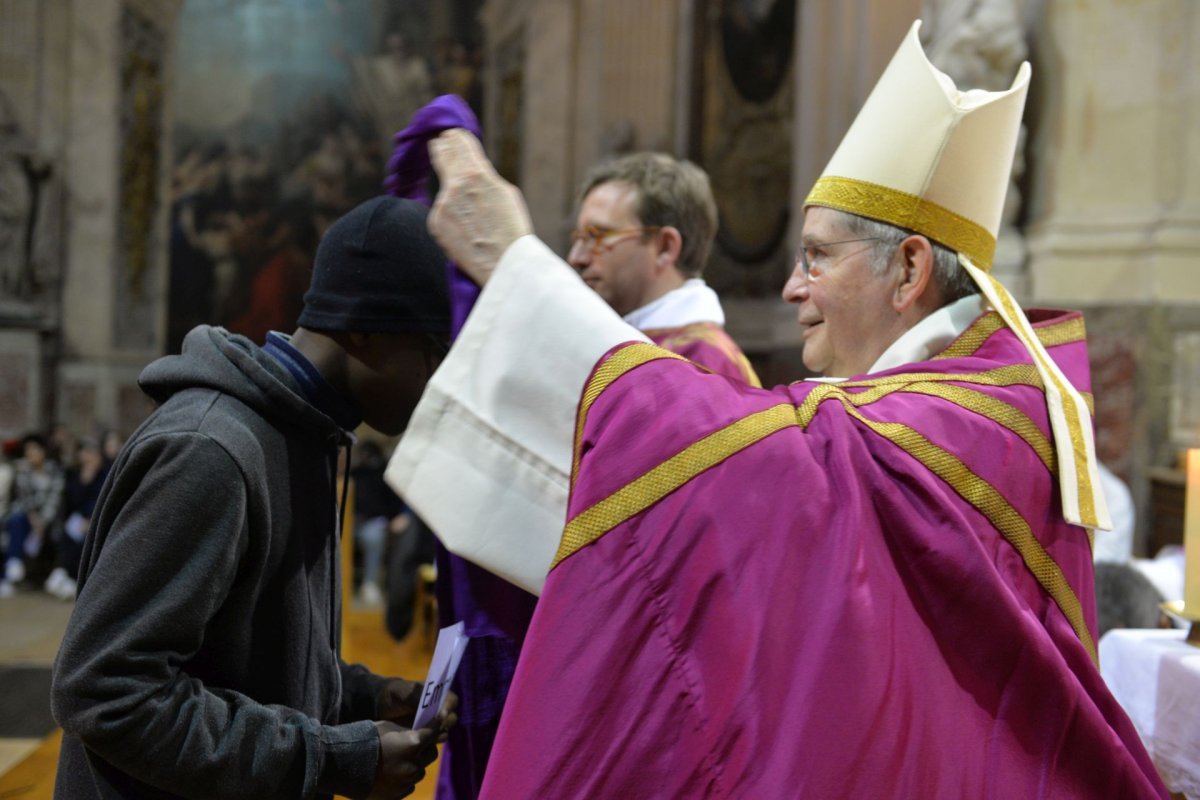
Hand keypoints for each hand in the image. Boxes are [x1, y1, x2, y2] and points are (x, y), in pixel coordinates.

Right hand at [367, 722, 438, 799]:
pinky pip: (408, 785)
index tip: (439, 722)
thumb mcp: (388, 727)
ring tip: (399, 760)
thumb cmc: (364, 739)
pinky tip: (390, 773)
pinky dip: (404, 779)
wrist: (341, 764)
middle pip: (431, 754)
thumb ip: (408, 731)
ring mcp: (406, 782)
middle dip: (426, 748)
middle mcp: (413, 764)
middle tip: (417, 744)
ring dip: (415, 764)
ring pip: (420, 771)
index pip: (433, 732)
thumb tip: (420, 732)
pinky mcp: (397, 795)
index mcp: (413, 744)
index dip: (436, 726)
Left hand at [376, 680, 459, 739]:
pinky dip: (430, 741)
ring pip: (445, 731)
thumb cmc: (395, 695)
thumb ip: (419, 698)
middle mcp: (438, 709)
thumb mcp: (405, 693)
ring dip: (439, 734)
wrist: (380, 706)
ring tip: (426, 735)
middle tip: (435, 726)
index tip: (442, 713)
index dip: (449, 706)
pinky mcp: (425, 735)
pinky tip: (420, 741)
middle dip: (445, 722)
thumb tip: (434, 708)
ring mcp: (432, 723)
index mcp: (437, 694)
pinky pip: (434, 740)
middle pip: (452, 717)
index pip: (452, 699)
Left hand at [427, 129, 532, 285]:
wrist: (504, 265)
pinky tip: (465, 226)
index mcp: (476, 173)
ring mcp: (442, 205)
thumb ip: (485, 177)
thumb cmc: (512, 230)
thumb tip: (471, 170)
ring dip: (450, 187)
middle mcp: (455, 185)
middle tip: (439, 143)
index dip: (456, 138)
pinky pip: (442, 212)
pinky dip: (450, 215)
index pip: (460, 143)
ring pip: (444, 188)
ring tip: (460, 193)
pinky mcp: (436, 224)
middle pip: (441, 155)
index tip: (452, 135)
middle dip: (442, 148)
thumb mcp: (505, 193)